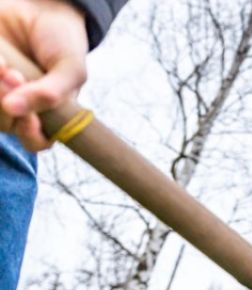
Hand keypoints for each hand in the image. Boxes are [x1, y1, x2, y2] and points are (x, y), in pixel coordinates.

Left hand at [0, 0, 89, 150]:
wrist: (43, 4)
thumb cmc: (63, 40)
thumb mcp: (71, 69)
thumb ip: (52, 94)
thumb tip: (15, 109)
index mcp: (47, 112)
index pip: (36, 140)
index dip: (31, 135)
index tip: (31, 120)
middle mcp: (19, 104)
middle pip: (5, 124)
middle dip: (10, 105)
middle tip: (18, 79)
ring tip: (7, 67)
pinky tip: (0, 59)